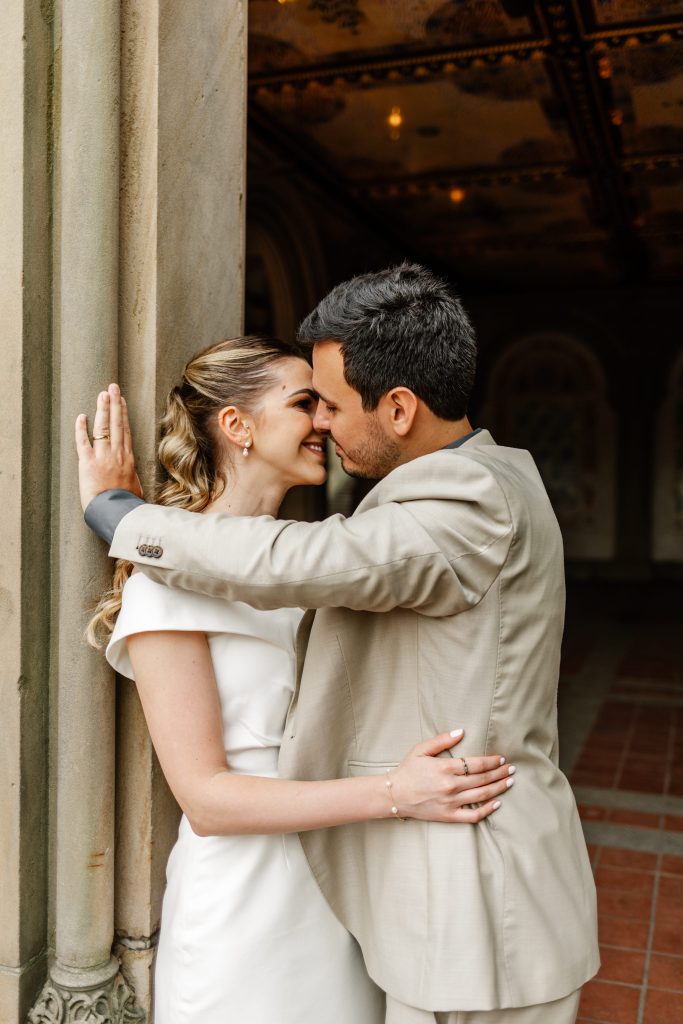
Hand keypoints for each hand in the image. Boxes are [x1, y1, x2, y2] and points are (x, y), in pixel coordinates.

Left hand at [75, 383, 142, 510]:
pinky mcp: (88, 463)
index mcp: (128, 459)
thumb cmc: (128, 505)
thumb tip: (134, 483)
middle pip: (116, 423)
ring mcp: (103, 457)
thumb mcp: (135, 490)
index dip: (123, 414)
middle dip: (115, 403)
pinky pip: (83, 442)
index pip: (125, 430)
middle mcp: (117, 454)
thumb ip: (132, 481)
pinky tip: (81, 417)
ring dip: (102, 410)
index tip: (122, 401)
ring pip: (103, 428)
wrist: (118, 512)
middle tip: (113, 387)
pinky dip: (81, 429)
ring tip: (102, 394)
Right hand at [389, 729, 513, 823]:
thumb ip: (442, 740)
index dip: (492, 761)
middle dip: (500, 773)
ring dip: (498, 788)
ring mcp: (451, 802)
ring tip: (509, 782)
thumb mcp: (421, 749)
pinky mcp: (449, 816)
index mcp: (445, 768)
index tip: (501, 758)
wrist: (394, 795)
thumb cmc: (407, 770)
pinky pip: (473, 815)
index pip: (477, 764)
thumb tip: (461, 732)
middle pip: (483, 779)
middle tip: (512, 769)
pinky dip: (487, 810)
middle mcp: (451, 785)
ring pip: (482, 795)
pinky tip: (497, 804)